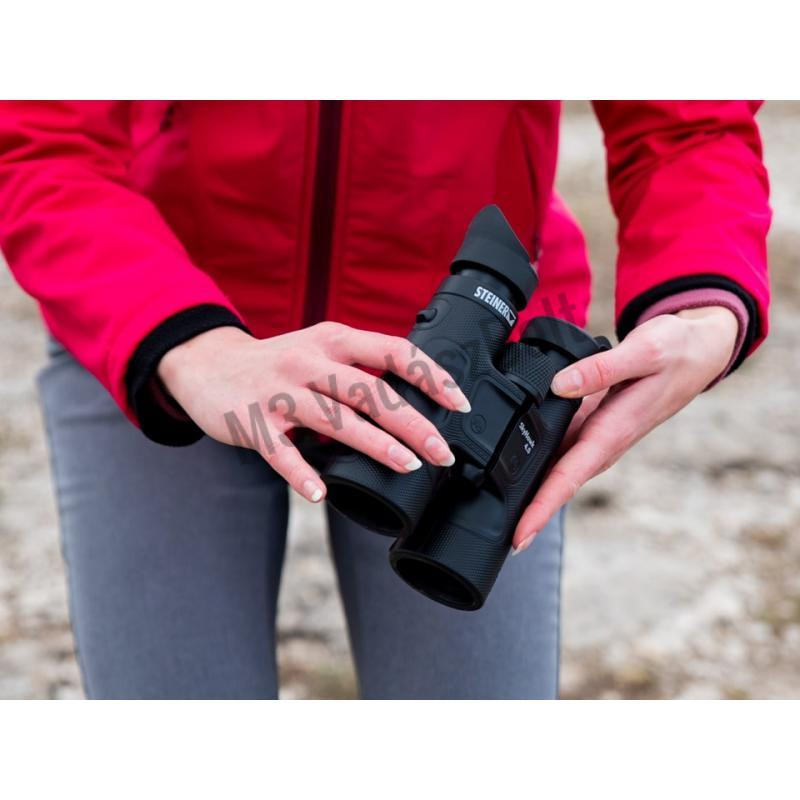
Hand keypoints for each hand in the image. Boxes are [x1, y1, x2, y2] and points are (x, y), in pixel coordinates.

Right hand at [158, 323, 469, 501]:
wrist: (207, 365)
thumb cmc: (278, 364)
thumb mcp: (320, 348)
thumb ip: (360, 368)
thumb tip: (414, 402)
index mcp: (333, 340)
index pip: (393, 351)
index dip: (430, 375)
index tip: (459, 403)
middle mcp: (308, 361)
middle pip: (370, 391)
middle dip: (413, 423)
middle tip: (443, 453)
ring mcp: (279, 392)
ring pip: (334, 419)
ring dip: (374, 444)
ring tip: (407, 467)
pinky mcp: (252, 422)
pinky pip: (280, 453)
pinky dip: (300, 474)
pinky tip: (320, 494)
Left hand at [511, 306, 738, 553]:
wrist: (698, 352)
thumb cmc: (676, 352)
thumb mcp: (643, 351)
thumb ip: (600, 369)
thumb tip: (558, 385)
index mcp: (613, 431)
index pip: (569, 477)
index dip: (542, 508)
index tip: (521, 536)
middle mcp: (604, 442)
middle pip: (557, 484)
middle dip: (529, 513)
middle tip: (495, 537)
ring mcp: (598, 436)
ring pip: (558, 469)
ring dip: (531, 492)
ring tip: (497, 512)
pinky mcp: (594, 425)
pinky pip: (562, 449)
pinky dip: (539, 461)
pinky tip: (513, 465)